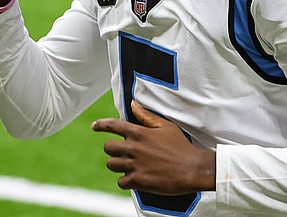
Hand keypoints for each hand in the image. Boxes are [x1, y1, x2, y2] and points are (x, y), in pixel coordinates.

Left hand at [91, 101, 215, 194]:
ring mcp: (134, 165)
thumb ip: (146, 116)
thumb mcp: (165, 126)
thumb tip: (133, 104)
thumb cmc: (181, 147)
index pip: (112, 125)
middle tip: (122, 152)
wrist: (192, 169)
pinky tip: (134, 178)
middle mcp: (133, 148)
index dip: (100, 125)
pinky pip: (120, 181)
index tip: (94, 126)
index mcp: (138, 133)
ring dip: (118, 165)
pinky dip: (125, 180)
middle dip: (113, 149)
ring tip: (129, 165)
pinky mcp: (138, 181)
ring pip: (111, 164)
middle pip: (108, 147)